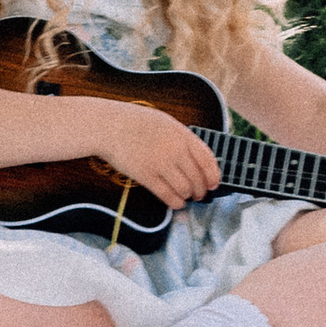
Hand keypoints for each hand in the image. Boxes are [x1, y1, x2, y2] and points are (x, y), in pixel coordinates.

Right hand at [83, 100, 221, 208]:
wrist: (110, 126)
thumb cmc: (137, 123)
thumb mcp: (167, 123)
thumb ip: (183, 139)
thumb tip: (197, 159)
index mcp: (183, 134)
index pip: (208, 160)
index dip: (214, 175)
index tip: (214, 184)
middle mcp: (175, 150)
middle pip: (198, 178)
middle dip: (201, 190)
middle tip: (199, 195)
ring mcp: (161, 163)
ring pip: (185, 189)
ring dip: (188, 196)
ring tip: (186, 197)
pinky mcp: (146, 176)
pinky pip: (167, 195)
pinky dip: (175, 202)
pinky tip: (176, 203)